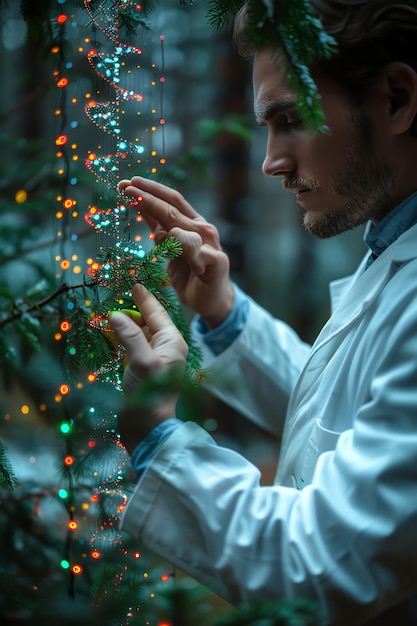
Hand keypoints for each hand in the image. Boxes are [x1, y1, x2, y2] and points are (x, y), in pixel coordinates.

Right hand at [109, 283, 187, 451]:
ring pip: (140, 333)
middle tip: (117, 295)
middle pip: (149, 322)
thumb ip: (130, 336)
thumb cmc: (150, 395)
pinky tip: (111, 333)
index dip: (145, 298)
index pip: (158, 313)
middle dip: (134, 309)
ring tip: (110, 312)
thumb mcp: (142, 361)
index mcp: (172, 342)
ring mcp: (154, 359)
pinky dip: (122, 337)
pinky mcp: (142, 369)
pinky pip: (132, 346)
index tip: (134, 284)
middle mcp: (166, 348)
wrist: (148, 427)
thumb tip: (116, 315)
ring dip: (126, 323)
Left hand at [118, 176, 233, 327]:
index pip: (170, 200)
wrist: (210, 301)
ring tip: (138, 205)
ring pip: (184, 228)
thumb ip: (160, 230)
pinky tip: (172, 243)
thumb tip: (141, 208)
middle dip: (148, 197)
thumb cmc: (190, 274)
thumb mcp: (170, 249)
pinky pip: (198, 252)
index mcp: (191, 223)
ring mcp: (211, 244)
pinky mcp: (217, 262)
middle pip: (172, 209)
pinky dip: (185, 247)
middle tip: (127, 189)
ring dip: (161, 217)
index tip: (127, 183)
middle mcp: (202, 229)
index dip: (150, 190)